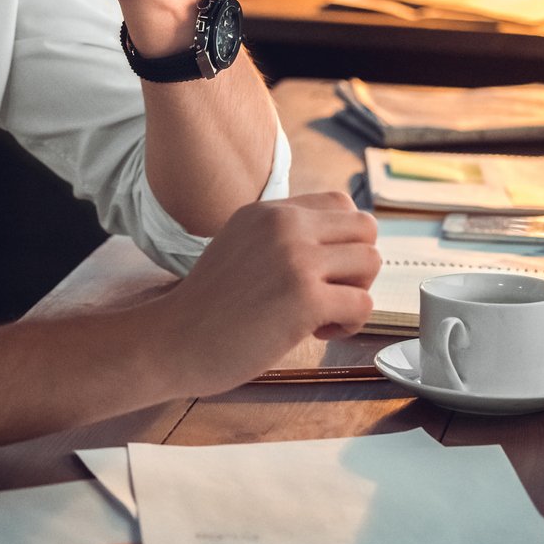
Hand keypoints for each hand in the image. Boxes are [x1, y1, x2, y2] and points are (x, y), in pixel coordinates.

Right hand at [146, 193, 380, 394]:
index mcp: (269, 210)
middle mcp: (285, 225)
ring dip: (356, 293)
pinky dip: (349, 325)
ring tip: (321, 315)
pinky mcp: (305, 298)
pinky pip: (363, 303)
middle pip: (366, 228)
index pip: (340, 203)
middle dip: (357, 265)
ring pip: (371, 261)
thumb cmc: (207, 307)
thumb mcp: (241, 245)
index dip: (343, 241)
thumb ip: (281, 235)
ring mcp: (296, 259)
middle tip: (329, 293)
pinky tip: (316, 333)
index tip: (320, 271)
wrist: (172, 341)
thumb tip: (334, 244)